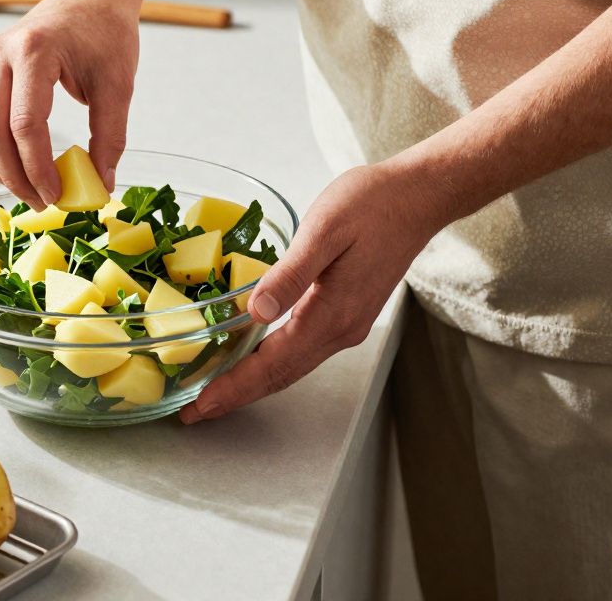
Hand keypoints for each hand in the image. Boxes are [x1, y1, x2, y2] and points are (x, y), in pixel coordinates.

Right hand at [0, 0, 139, 209]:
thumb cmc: (105, 32)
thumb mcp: (119, 85)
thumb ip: (110, 136)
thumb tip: (101, 185)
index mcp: (34, 51)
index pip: (25, 125)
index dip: (38, 168)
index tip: (58, 196)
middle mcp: (0, 55)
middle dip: (15, 177)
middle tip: (43, 203)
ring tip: (31, 192)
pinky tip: (18, 169)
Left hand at [180, 163, 448, 423]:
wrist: (418, 197)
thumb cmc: (371, 204)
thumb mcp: (324, 229)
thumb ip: (290, 274)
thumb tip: (256, 311)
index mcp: (331, 313)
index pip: (272, 364)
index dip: (233, 387)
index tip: (199, 406)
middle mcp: (340, 329)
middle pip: (280, 377)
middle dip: (234, 396)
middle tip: (193, 413)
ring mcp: (346, 325)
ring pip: (291, 368)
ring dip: (251, 384)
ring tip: (213, 394)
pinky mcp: (347, 314)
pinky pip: (301, 352)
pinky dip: (270, 365)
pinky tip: (250, 362)